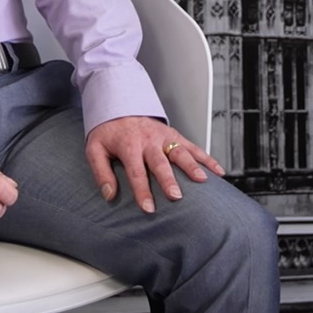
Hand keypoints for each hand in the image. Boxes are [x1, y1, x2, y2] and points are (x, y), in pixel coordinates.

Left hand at [86, 115, 223, 213]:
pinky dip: (207, 158)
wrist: (119, 104)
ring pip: (181, 152)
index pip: (136, 172)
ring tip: (202, 180)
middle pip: (161, 162)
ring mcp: (164, 137)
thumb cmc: (108, 131)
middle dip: (169, 180)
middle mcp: (149, 141)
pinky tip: (218, 171)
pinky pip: (193, 146)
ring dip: (192, 166)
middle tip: (176, 196)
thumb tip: (109, 195)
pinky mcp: (175, 135)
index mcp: (129, 146)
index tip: (149, 208)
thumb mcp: (95, 149)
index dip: (143, 191)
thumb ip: (101, 172)